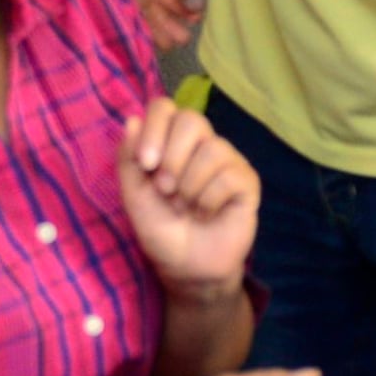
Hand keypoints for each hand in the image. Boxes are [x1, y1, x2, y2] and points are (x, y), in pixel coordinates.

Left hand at [114, 97, 260, 296]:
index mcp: (171, 141)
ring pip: (212, 150)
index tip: (146, 163)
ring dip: (190, 187)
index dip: (155, 129)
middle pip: (192, 119)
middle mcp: (202, 144)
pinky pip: (228, 176)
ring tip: (186, 208)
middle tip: (166, 191)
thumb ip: (129, 158)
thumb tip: (132, 120)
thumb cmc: (161, 229)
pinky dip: (209, 201)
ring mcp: (228, 161)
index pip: (165, 108)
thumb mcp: (134, 195)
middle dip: (172, 159)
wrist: (185, 267)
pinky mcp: (247, 182)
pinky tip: (207, 215)